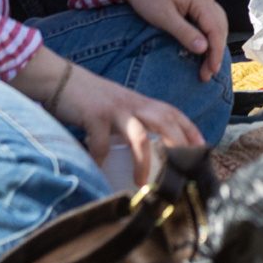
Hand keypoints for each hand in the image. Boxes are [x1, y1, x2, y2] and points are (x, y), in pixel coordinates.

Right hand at [58, 65, 205, 175]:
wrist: (59, 79)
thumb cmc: (91, 100)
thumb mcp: (119, 108)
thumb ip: (134, 123)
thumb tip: (147, 152)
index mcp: (141, 103)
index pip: (174, 114)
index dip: (191, 130)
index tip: (203, 149)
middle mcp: (132, 104)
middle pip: (165, 122)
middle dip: (179, 145)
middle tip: (184, 171)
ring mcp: (114, 109)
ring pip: (138, 135)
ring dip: (143, 161)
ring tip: (142, 183)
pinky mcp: (93, 114)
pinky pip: (100, 140)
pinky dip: (100, 157)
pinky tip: (99, 170)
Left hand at [114, 0, 227, 79]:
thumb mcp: (163, 17)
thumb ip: (184, 32)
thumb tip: (204, 49)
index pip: (215, 29)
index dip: (215, 52)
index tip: (210, 71)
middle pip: (220, 27)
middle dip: (216, 52)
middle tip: (207, 74)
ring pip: (218, 24)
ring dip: (214, 45)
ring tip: (207, 65)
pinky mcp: (197, 1)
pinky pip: (210, 20)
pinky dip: (209, 36)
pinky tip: (204, 48)